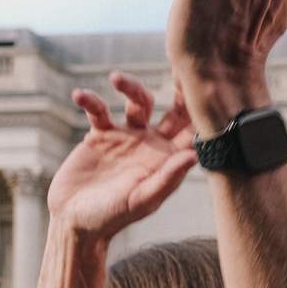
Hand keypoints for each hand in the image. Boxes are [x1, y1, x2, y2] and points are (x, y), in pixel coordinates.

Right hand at [48, 72, 194, 241]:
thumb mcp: (142, 199)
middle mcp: (152, 144)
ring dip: (130, 86)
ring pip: (138, 102)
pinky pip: (99, 110)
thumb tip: (194, 155)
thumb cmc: (113, 218)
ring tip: (116, 78)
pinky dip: (90, 100)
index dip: (203, 111)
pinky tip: (80, 96)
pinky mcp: (100, 135)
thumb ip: (167, 178)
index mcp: (168, 159)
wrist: (76, 223)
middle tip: (181, 65)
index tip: (210, 88)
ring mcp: (127, 137)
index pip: (193, 130)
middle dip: (179, 88)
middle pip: (173, 109)